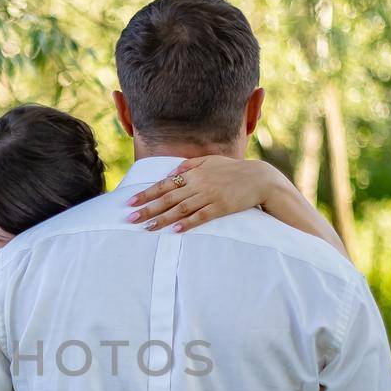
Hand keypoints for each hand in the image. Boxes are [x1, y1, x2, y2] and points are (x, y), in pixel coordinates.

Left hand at [125, 156, 291, 232]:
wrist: (259, 178)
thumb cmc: (233, 169)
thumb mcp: (210, 160)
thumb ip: (189, 165)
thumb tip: (171, 172)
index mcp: (193, 173)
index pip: (164, 184)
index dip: (147, 193)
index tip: (131, 202)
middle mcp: (198, 184)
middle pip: (168, 198)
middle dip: (148, 208)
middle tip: (131, 218)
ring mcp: (209, 196)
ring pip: (181, 209)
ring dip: (163, 219)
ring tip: (148, 228)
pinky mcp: (220, 208)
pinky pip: (200, 217)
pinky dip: (187, 223)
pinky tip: (174, 230)